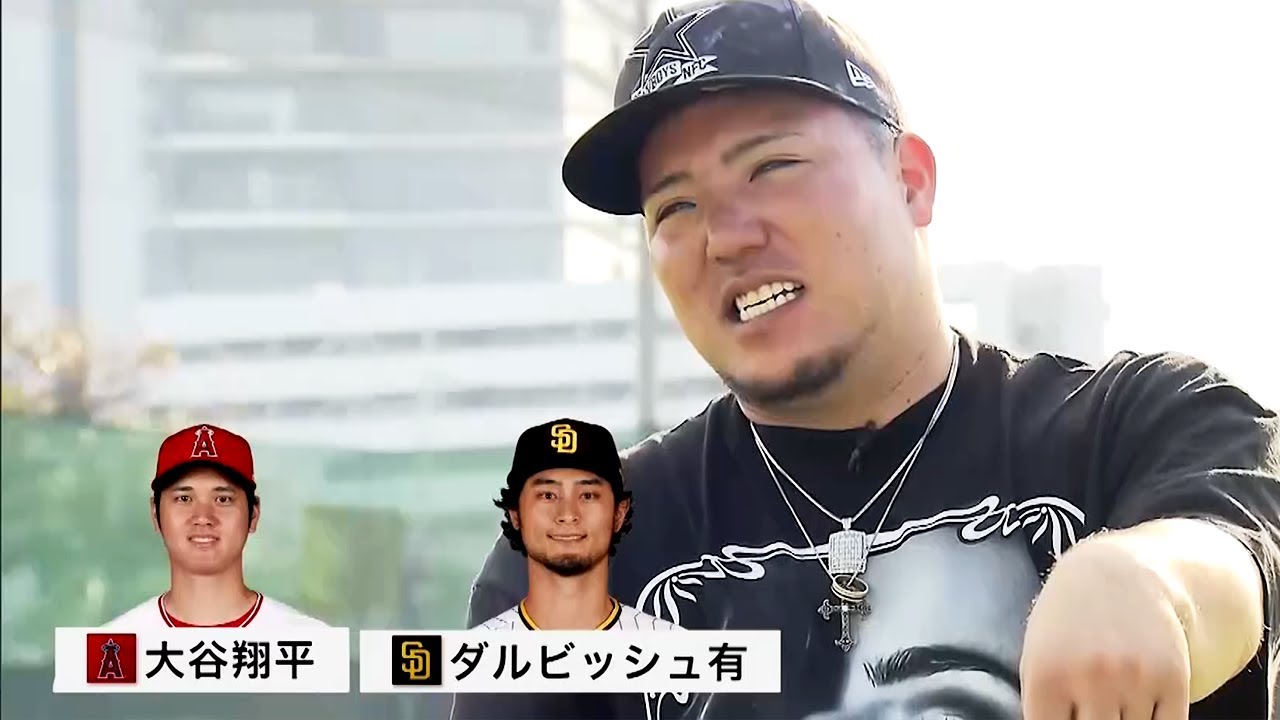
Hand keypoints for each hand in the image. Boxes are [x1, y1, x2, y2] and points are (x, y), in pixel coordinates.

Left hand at [1020, 539, 1192, 719]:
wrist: (1121, 575)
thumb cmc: (1069, 624)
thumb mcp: (1036, 659)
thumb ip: (1043, 709)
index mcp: (1047, 678)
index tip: (1070, 715)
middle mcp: (1090, 679)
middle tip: (1094, 702)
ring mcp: (1133, 680)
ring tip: (1114, 693)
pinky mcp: (1172, 679)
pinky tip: (1140, 701)